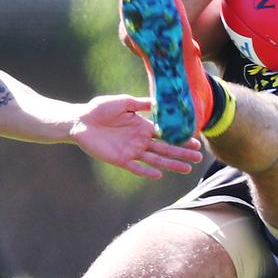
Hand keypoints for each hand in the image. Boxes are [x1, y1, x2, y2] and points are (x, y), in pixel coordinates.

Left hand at [69, 95, 202, 178]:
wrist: (79, 120)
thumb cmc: (100, 108)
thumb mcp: (124, 102)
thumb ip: (143, 104)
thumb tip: (162, 102)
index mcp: (144, 127)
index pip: (167, 134)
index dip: (181, 138)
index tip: (196, 141)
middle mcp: (141, 140)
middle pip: (166, 149)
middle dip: (182, 153)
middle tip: (198, 158)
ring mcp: (131, 151)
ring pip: (156, 160)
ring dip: (171, 164)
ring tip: (187, 169)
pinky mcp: (119, 160)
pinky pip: (136, 168)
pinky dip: (146, 172)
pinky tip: (159, 175)